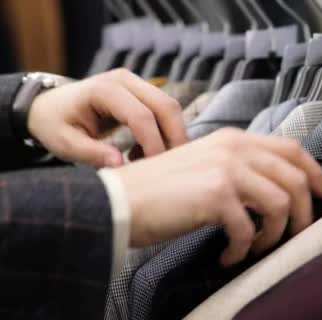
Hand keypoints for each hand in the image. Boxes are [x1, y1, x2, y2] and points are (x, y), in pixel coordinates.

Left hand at [28, 69, 186, 167]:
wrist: (48, 105)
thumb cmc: (55, 123)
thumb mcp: (65, 142)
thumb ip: (91, 153)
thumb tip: (120, 165)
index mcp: (104, 90)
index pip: (142, 116)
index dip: (153, 144)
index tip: (153, 168)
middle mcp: (125, 80)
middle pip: (166, 106)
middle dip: (174, 138)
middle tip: (170, 166)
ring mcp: (135, 82)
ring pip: (170, 107)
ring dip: (170, 136)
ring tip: (150, 159)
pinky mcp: (141, 91)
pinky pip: (163, 110)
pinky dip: (163, 132)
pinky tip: (142, 151)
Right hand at [112, 128, 321, 265]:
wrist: (119, 201)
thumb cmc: (162, 191)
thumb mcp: (205, 165)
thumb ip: (240, 167)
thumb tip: (277, 190)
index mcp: (234, 139)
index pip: (292, 148)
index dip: (315, 172)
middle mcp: (234, 147)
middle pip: (295, 178)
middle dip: (303, 213)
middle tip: (294, 236)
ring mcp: (226, 169)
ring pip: (280, 204)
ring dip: (273, 235)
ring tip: (254, 248)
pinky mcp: (215, 195)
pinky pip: (249, 229)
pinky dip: (242, 250)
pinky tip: (227, 256)